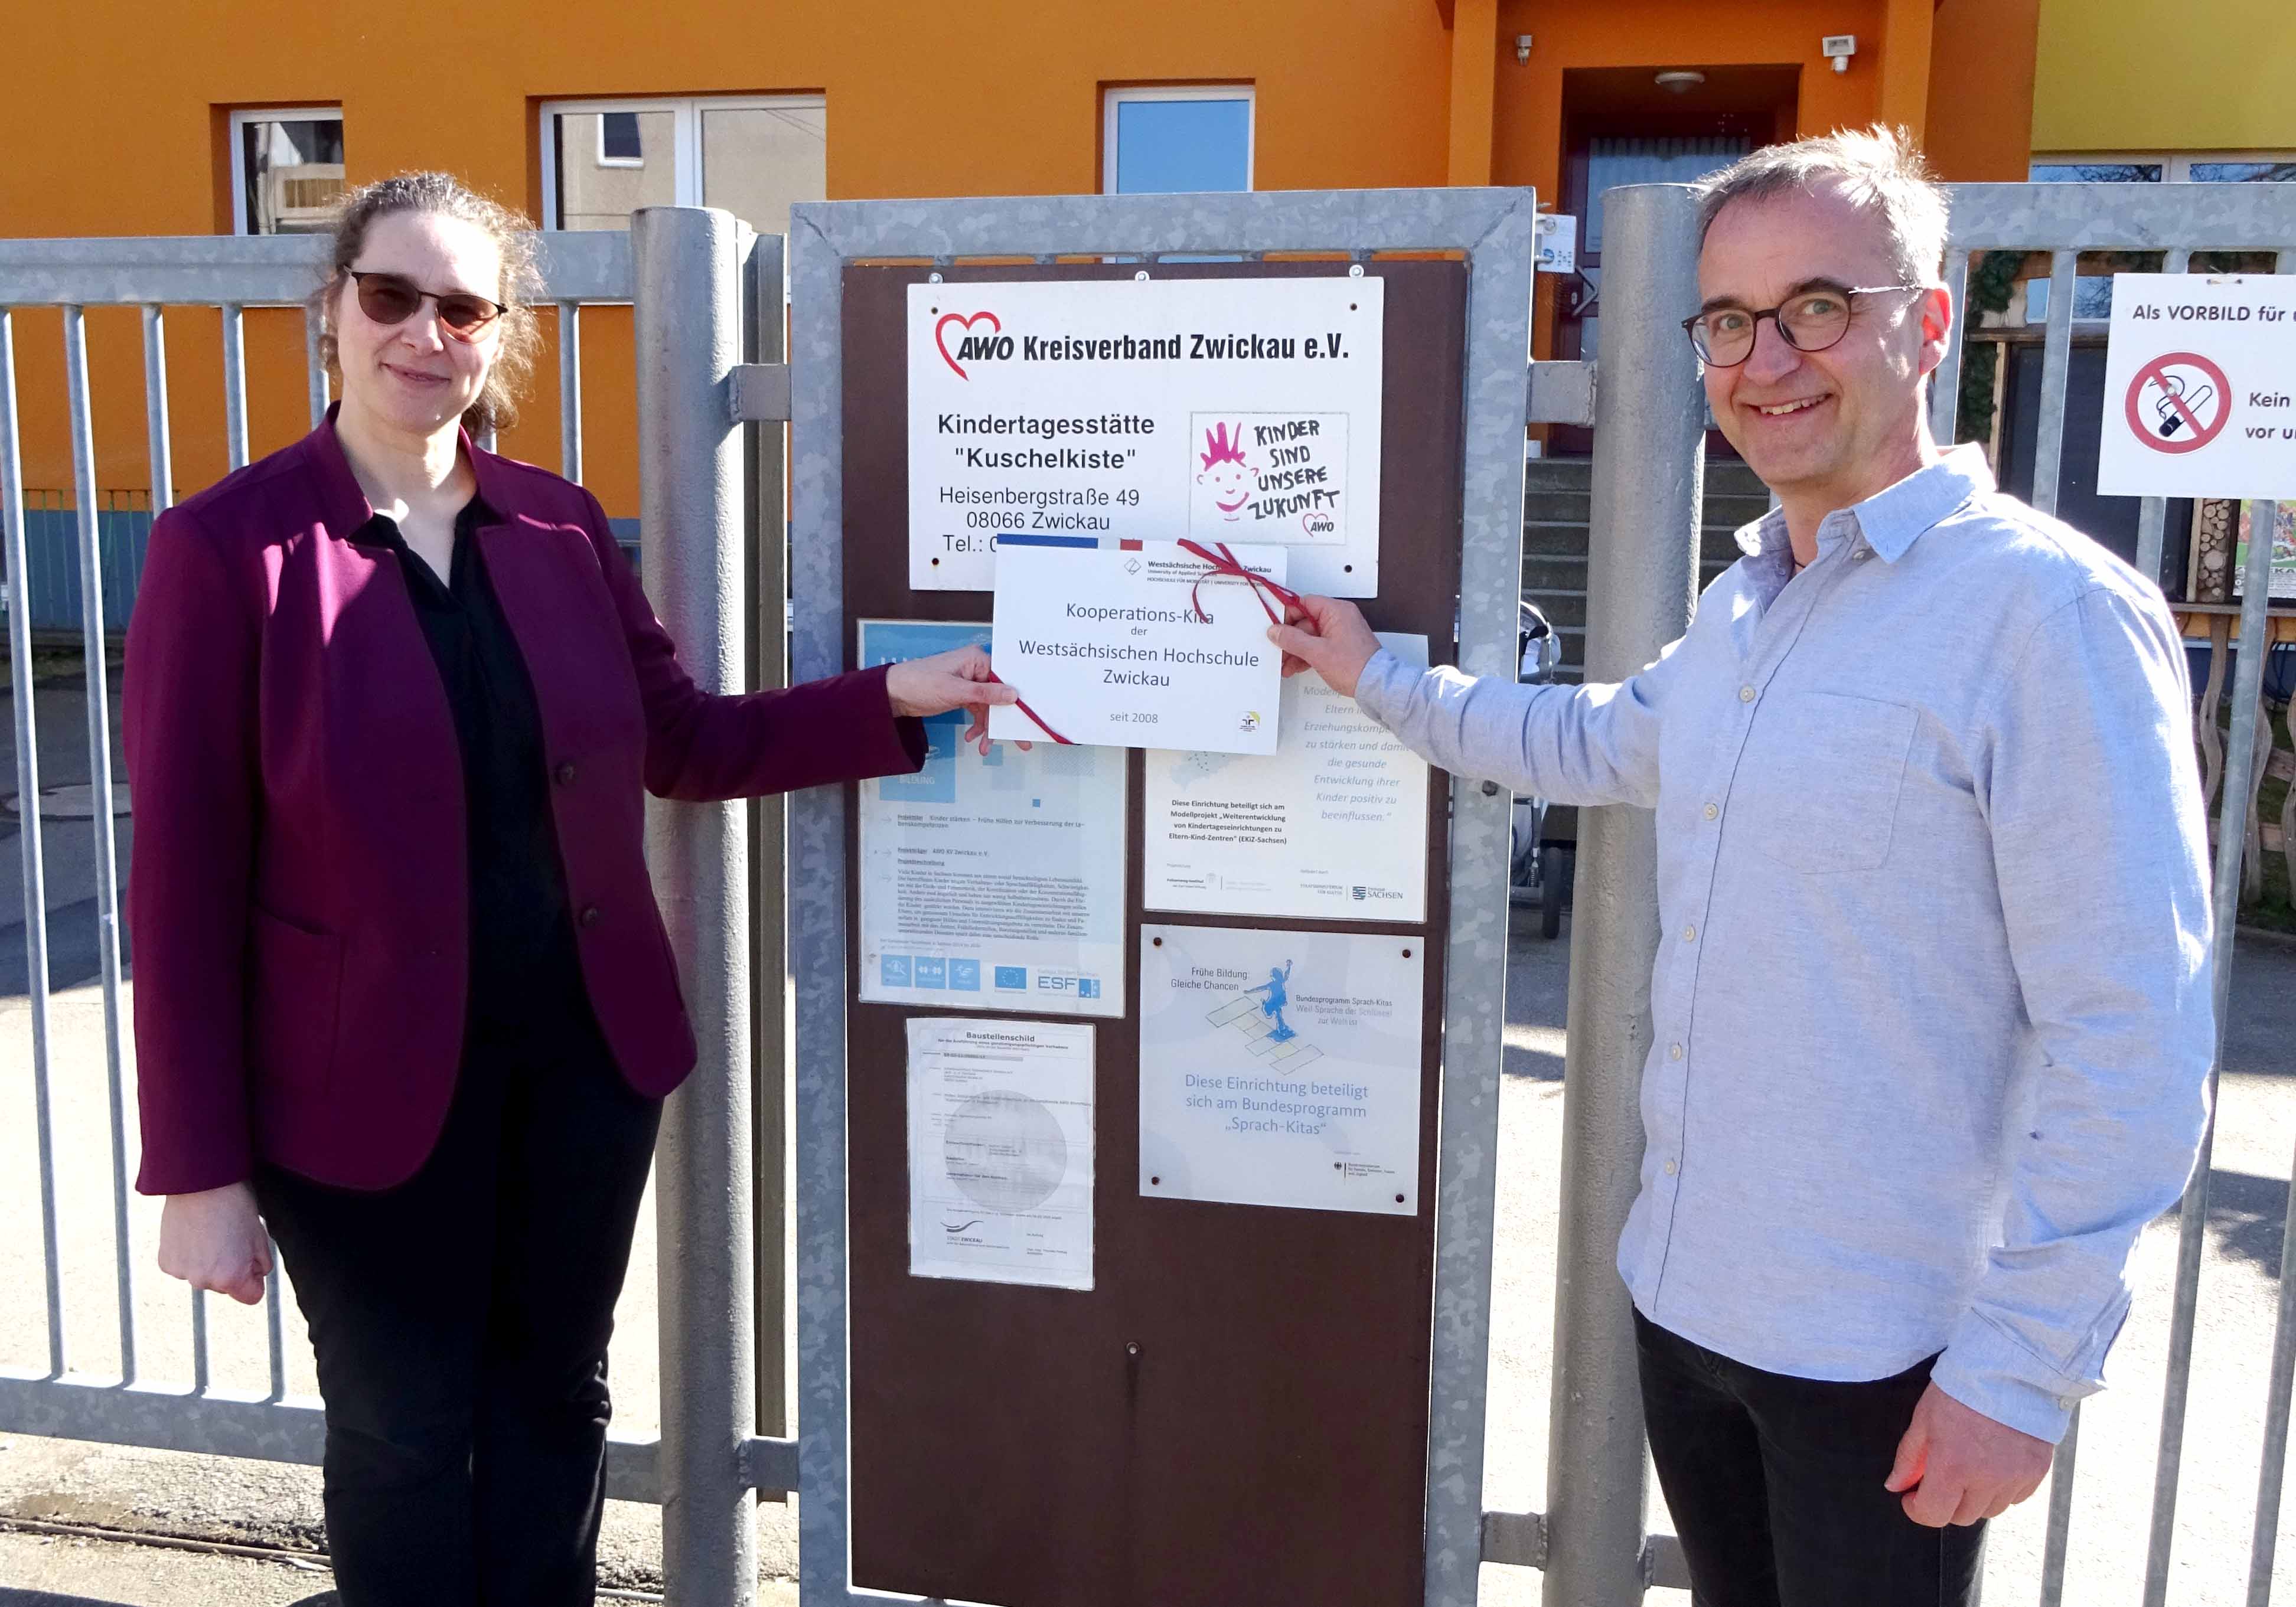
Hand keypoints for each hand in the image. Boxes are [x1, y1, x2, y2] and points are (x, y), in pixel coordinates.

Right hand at [157, 1183, 271, 1305]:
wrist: (199, 1184)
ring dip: (209, 1263)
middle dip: (231, 1269)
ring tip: (211, 1233)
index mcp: (231, 1277)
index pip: (252, 1297)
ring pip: (204, 1276)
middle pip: (226, 1286)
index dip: (255, 1278)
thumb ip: (260, 1265)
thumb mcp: (259, 1237)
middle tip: (230, 1238)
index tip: (251, 1260)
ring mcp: (182, 1273)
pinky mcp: (166, 1263)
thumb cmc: (234, 1206)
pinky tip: (193, 1234)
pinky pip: (185, 1267)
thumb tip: (255, 1276)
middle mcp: (203, 1281)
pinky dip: (190, 1256)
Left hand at [882, 645, 1026, 757]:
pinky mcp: (963, 696)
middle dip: (1005, 721)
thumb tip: (1012, 695)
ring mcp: (970, 683)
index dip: (1016, 700)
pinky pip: (979, 712)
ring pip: (990, 708)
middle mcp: (976, 670)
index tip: (1026, 719)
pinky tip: (972, 738)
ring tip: (984, 747)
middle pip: (1000, 696)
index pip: (1005, 679)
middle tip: (1020, 742)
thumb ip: (984, 694)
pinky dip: (977, 726)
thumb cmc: (920, 682)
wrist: (894, 694)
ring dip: (988, 729)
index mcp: (976, 659)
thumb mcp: (954, 690)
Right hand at [1265, 595, 1382, 697]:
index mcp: (1336, 611)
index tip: (1274, 628)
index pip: (1304, 604)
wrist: (1375, 686)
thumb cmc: (1355, 666)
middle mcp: (1339, 618)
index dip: (1287, 615)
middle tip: (1277, 651)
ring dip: (1295, 651)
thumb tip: (1275, 631)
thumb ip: (1292, 640)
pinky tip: (1294, 667)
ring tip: (1284, 665)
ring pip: (1309, 637)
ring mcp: (1339, 633)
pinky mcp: (1340, 647)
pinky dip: (1305, 656)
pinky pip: (1317, 646)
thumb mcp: (1317, 652)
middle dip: (1289, 640)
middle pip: (1304, 622)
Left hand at [1885, 1382, 2052, 1525]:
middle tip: (1941, 1478)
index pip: (1934, 1514)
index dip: (1918, 1510)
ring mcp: (2015, 1478)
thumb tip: (1896, 1486)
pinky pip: (2016, 1497)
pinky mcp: (2037, 1472)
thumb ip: (1910, 1458)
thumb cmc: (1960, 1390)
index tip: (1913, 1497)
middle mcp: (1987, 1479)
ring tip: (1970, 1466)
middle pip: (1963, 1517)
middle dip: (1946, 1503)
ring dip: (1975, 1498)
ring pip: (1991, 1510)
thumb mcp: (1924, 1418)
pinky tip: (1995, 1464)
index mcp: (1953, 1467)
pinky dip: (2002, 1489)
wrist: (2009, 1370)